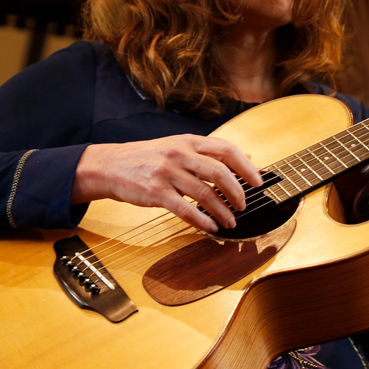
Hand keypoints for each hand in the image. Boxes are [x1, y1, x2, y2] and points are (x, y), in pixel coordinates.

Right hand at [72, 134, 263, 231]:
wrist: (109, 166)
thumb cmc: (148, 158)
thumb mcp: (178, 146)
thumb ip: (208, 153)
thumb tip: (246, 160)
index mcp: (189, 141)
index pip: (227, 150)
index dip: (246, 166)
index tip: (259, 181)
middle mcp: (180, 154)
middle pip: (220, 172)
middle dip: (237, 192)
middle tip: (244, 205)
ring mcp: (167, 173)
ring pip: (205, 194)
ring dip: (222, 211)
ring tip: (231, 221)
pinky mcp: (155, 193)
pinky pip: (185, 209)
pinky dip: (202, 220)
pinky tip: (211, 226)